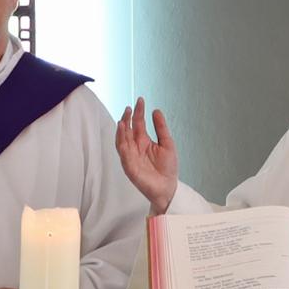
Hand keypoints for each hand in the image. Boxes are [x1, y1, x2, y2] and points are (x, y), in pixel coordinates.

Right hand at [116, 97, 179, 214]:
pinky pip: (122, 151)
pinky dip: (121, 140)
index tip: (141, 100)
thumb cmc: (167, 168)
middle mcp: (135, 147)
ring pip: (122, 139)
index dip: (139, 112)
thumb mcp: (167, 144)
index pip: (139, 123)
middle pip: (128, 129)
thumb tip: (156, 111)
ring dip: (122, 128)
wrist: (168, 187)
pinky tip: (123, 130)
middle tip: (131, 107)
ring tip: (125, 117)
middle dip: (129, 118)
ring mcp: (131, 155)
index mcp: (144, 141)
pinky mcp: (129, 165)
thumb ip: (161, 128)